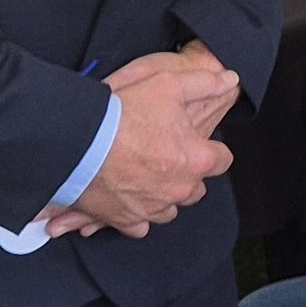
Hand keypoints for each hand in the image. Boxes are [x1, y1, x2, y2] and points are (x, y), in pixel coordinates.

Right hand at [74, 45, 241, 236]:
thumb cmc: (123, 113)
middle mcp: (179, 189)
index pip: (222, 160)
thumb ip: (204, 83)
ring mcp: (152, 207)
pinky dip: (136, 215)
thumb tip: (229, 79)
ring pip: (169, 209)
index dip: (211, 151)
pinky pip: (139, 226)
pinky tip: (128, 198)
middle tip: (166, 158)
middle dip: (186, 175)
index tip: (198, 145)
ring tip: (146, 177)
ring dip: (163, 195)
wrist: (76, 141)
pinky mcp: (125, 219)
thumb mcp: (168, 84)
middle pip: (196, 188)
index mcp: (196, 160)